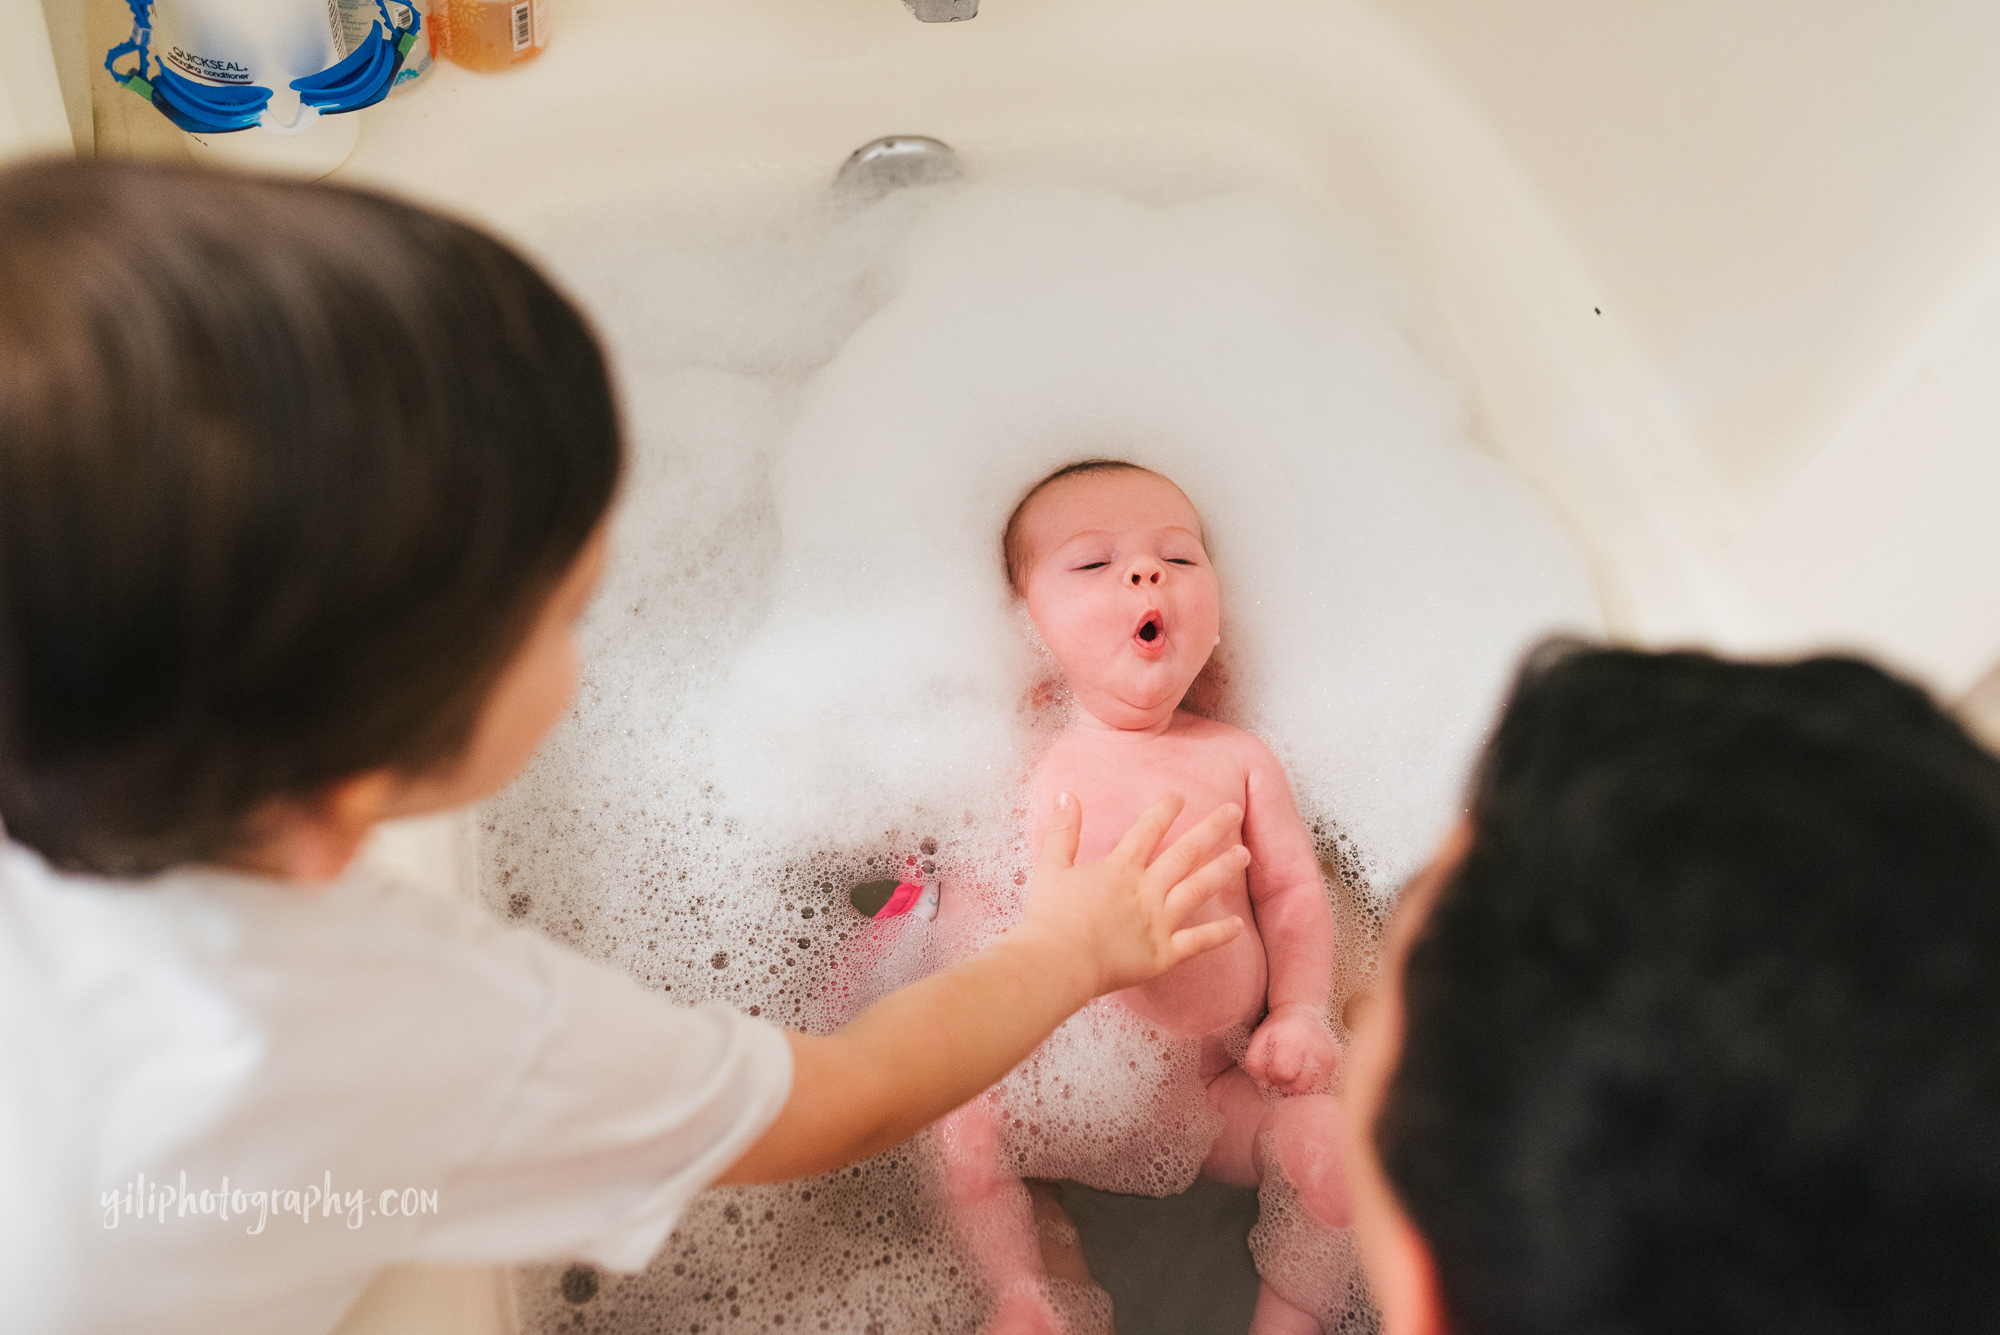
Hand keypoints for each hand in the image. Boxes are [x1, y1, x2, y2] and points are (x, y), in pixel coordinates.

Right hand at [1012, 792, 1247, 999]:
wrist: (1057, 962)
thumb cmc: (1049, 918)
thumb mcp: (1050, 866)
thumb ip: (1063, 831)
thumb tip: (1067, 795)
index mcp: (1120, 869)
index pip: (1148, 830)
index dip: (1165, 810)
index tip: (1181, 795)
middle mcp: (1146, 890)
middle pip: (1185, 853)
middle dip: (1211, 829)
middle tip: (1234, 810)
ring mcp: (1158, 921)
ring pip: (1198, 889)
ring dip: (1222, 870)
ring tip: (1244, 855)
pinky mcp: (1163, 954)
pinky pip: (1197, 942)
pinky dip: (1219, 934)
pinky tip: (1239, 925)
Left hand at [1243, 1002, 1339, 1094]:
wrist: (1301, 1010)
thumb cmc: (1277, 1029)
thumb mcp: (1258, 1040)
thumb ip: (1254, 1064)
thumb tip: (1265, 1082)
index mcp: (1291, 1042)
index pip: (1283, 1073)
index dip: (1274, 1076)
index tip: (1272, 1068)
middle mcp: (1313, 1048)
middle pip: (1300, 1085)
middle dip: (1288, 1084)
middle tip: (1283, 1071)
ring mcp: (1327, 1055)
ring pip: (1313, 1087)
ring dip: (1300, 1083)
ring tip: (1294, 1068)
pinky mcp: (1336, 1060)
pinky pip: (1323, 1082)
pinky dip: (1312, 1079)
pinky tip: (1306, 1066)